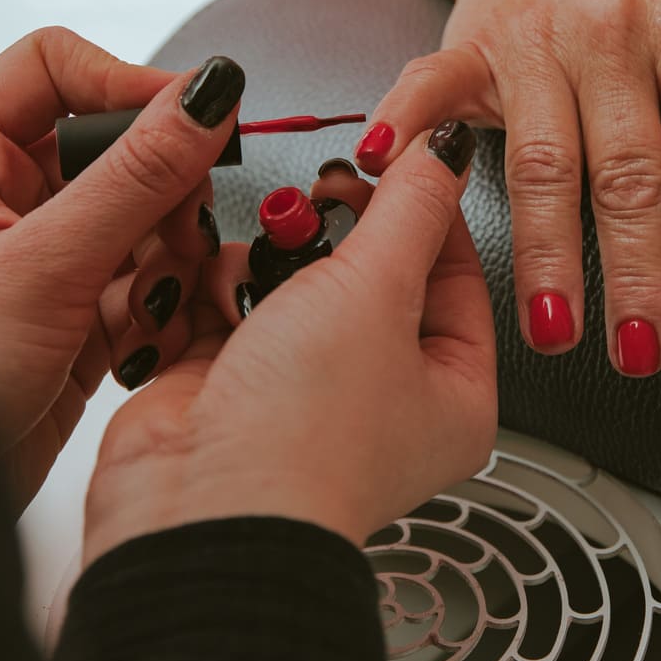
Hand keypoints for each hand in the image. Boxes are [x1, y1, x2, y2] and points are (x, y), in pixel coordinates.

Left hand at [0, 30, 245, 507]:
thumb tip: (203, 97)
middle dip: (165, 188)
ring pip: (143, 219)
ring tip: (158, 302)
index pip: (56, 69)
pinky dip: (162, 307)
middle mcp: (1, 199)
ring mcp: (42, 259)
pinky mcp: (74, 317)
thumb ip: (135, 178)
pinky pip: (146, 282)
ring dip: (168, 257)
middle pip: (116, 146)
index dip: (129, 84)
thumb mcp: (44, 269)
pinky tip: (149, 341)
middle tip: (187, 229)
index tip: (196, 120)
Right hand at [81, 122, 495, 561]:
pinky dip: (223, 288)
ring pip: (298, 285)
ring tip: (270, 247)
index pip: (458, 272)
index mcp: (455, 394)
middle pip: (374, 273)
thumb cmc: (305, 439)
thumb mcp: (377, 289)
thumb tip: (448, 151)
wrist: (201, 509)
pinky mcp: (232, 389)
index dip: (426, 206)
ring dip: (276, 258)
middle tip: (324, 193)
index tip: (396, 157)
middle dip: (339, 230)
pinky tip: (216, 283)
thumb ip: (412, 205)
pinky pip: (234, 307)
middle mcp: (385, 401)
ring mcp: (305, 395)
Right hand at [352, 0, 660, 376]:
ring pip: (544, 164)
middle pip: (629, 175)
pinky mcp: (470, 41)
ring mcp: (537, 34)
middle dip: (637, 274)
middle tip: (644, 354)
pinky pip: (431, 88)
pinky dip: (409, 127)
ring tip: (559, 334)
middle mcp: (617, 26)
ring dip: (548, 255)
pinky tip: (395, 174)